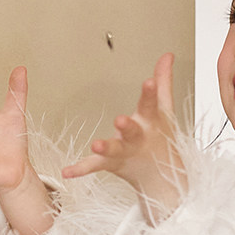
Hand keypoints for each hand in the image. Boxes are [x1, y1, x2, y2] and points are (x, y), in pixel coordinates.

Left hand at [61, 52, 182, 222]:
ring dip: (106, 148)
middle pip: (133, 130)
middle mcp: (138, 138)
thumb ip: (163, 81)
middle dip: (128, 125)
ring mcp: (125, 152)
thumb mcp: (165, 110)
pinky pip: (95, 166)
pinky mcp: (112, 164)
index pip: (150, 105)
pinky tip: (67, 171)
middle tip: (121, 120)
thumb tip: (167, 56)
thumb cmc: (162, 139)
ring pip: (115, 149)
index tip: (148, 82)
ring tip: (96, 146)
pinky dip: (81, 169)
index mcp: (151, 122)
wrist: (164, 178)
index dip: (150, 93)